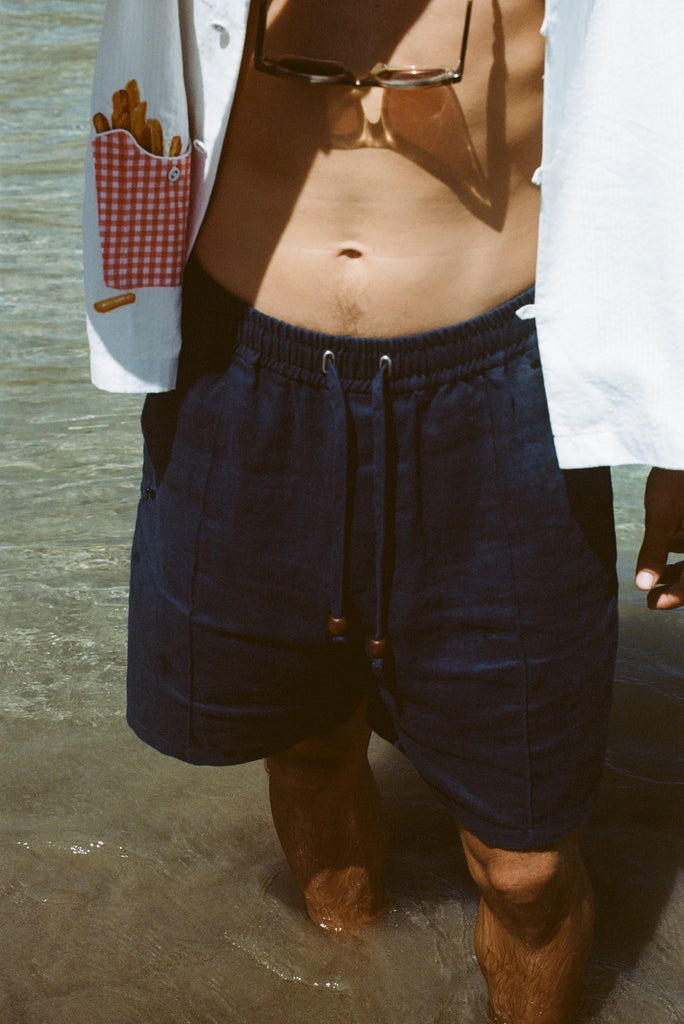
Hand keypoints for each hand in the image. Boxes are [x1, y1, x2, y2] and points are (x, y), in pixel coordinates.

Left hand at [635, 468, 683, 608]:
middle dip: (677, 587)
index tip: (653, 604)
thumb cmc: (676, 478)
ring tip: (651, 580)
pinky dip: (680, 549)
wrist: (678, 443)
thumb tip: (643, 586)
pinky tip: (663, 551)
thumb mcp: (661, 516)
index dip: (677, 596)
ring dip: (677, 570)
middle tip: (651, 601)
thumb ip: (653, 551)